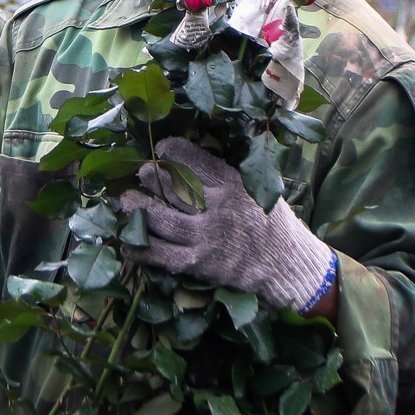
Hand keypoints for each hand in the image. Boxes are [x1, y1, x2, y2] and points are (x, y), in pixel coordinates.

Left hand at [117, 136, 337, 313]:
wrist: (288, 264)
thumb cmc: (271, 223)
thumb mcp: (258, 188)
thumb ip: (228, 174)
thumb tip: (193, 156)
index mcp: (233, 184)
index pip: (195, 160)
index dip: (173, 151)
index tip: (163, 149)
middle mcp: (217, 208)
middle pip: (173, 187)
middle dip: (152, 177)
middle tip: (142, 173)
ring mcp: (207, 237)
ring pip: (161, 219)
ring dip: (139, 208)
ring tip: (127, 200)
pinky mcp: (200, 263)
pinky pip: (163, 256)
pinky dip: (142, 250)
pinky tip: (128, 244)